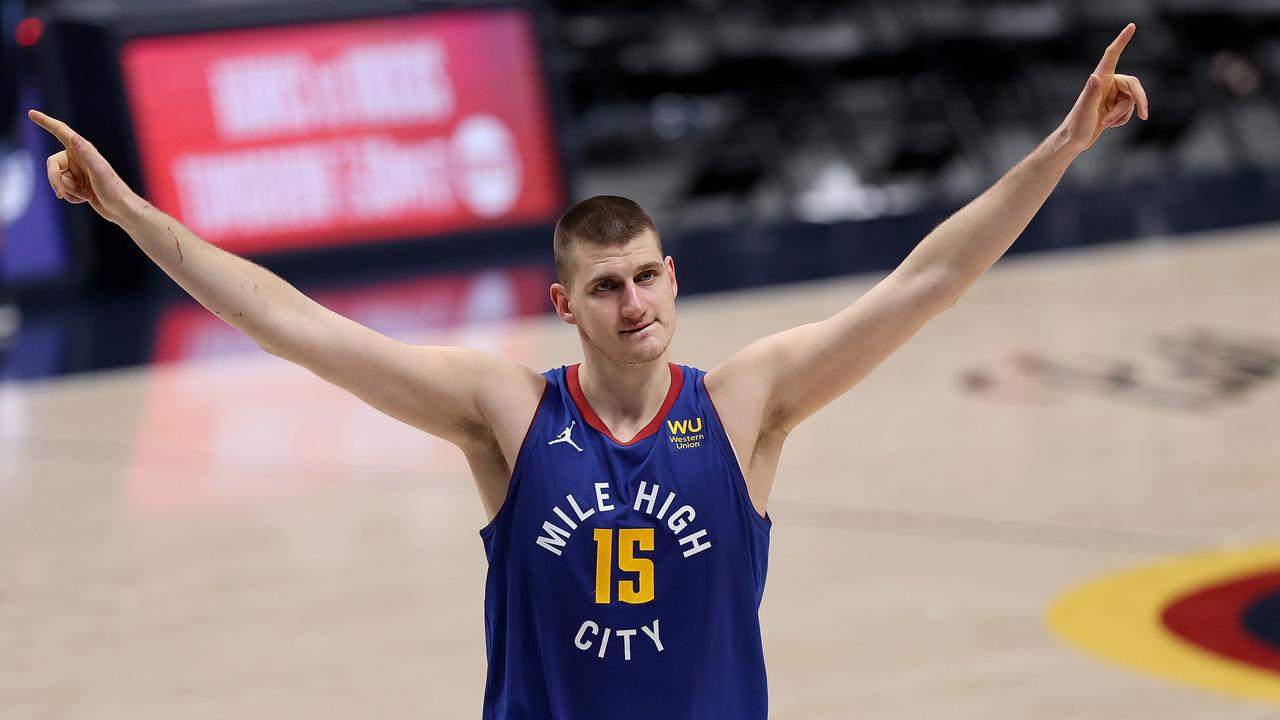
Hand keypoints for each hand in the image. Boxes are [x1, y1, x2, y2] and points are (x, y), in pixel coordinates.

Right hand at [28, 109, 137, 224]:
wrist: (121, 209)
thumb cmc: (113, 189)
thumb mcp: (99, 170)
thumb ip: (86, 153)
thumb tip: (73, 137)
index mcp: (83, 149)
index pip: (60, 131)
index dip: (45, 121)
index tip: (31, 113)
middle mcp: (78, 157)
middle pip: (52, 164)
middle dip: (55, 180)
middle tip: (60, 194)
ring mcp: (77, 171)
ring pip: (58, 179)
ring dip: (69, 191)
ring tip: (87, 195)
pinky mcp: (78, 183)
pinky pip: (63, 189)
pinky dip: (71, 196)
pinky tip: (86, 199)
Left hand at [1057, 23, 1149, 154]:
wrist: (1073, 142)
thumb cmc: (1076, 125)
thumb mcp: (1085, 109)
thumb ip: (1091, 92)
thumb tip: (1095, 76)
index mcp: (1100, 79)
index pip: (1112, 55)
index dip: (1122, 40)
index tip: (1132, 26)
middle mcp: (1106, 84)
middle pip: (1133, 84)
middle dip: (1139, 100)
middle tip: (1144, 114)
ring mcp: (1110, 96)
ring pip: (1131, 101)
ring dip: (1122, 115)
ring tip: (1106, 124)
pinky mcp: (1113, 107)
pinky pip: (1128, 111)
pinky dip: (1122, 120)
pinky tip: (1108, 125)